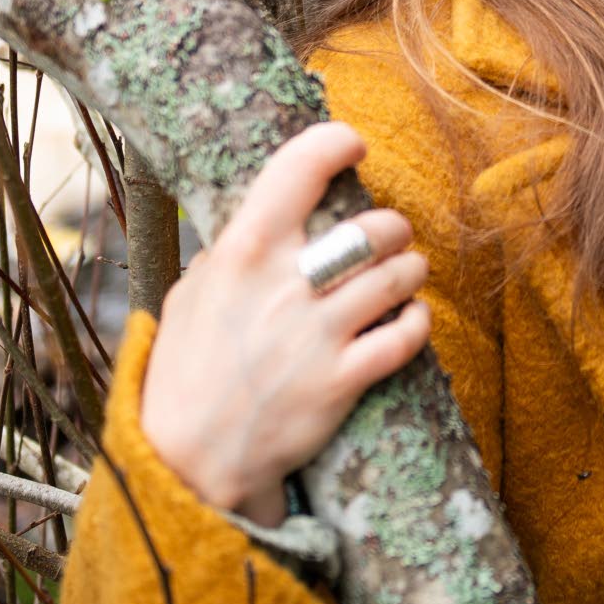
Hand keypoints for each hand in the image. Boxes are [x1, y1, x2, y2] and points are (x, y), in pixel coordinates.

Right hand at [139, 121, 431, 525]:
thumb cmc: (185, 370)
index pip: (299, 167)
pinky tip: (409, 319)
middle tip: (388, 238)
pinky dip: (417, 321)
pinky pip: (407, 335)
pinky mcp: (343, 381)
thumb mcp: (191, 294)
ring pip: (401, 275)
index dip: (337, 144)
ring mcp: (318, 334)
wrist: (186, 459)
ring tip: (404, 274)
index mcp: (243, 251)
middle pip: (374, 228)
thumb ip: (230, 250)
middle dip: (393, 229)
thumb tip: (267, 212)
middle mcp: (285, 285)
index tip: (354, 146)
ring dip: (411, 270)